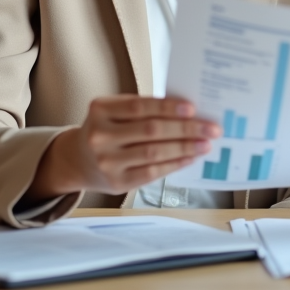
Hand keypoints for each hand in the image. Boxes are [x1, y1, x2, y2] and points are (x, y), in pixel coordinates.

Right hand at [27, 96, 219, 199]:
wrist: (77, 160)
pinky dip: (174, 164)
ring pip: (154, 153)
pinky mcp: (117, 183)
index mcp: (100, 110)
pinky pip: (152, 173)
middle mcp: (100, 136)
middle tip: (211, 128)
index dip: (167, 107)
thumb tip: (187, 111)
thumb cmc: (107, 128)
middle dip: (186, 129)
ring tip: (206, 143)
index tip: (193, 108)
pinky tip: (190, 157)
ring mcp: (108, 162)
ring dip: (185, 148)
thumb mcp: (114, 111)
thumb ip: (143, 109)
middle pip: (151, 130)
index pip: (139, 107)